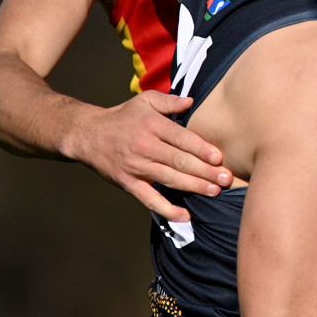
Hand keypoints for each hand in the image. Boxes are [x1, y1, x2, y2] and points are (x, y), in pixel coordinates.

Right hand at [72, 90, 232, 220]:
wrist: (89, 135)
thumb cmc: (124, 116)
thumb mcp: (145, 100)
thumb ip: (169, 101)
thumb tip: (191, 102)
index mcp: (152, 124)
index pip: (181, 138)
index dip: (201, 149)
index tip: (219, 157)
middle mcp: (145, 146)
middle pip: (179, 160)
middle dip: (205, 171)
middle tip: (227, 179)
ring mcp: (136, 166)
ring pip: (169, 179)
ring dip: (193, 187)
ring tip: (214, 191)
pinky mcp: (128, 183)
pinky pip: (149, 199)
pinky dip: (167, 209)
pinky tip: (185, 216)